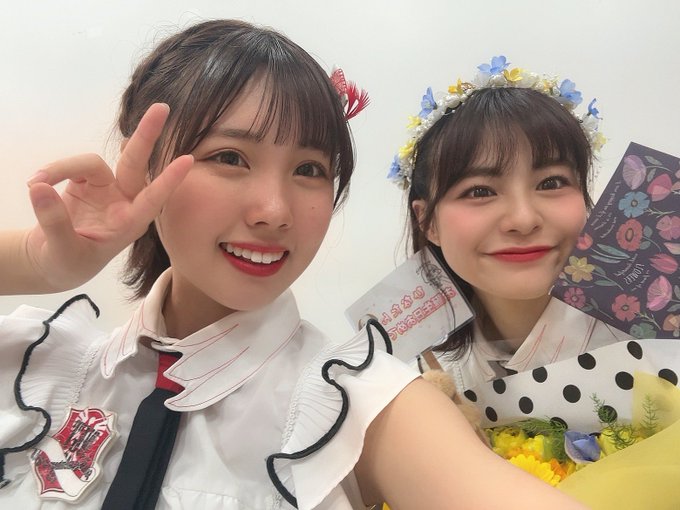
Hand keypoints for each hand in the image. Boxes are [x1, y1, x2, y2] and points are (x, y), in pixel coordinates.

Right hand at [21, 103, 191, 292]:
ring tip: (35, 182)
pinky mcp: (88, 182)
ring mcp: (107, 190)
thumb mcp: (61, 251)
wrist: (56, 262)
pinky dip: (54, 170)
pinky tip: (35, 184)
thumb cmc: (68, 263)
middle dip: (147, 136)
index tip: (188, 160)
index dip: (169, 181)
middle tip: (161, 107)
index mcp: (129, 224)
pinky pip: (73, 166)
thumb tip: (39, 187)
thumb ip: (53, 222)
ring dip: (63, 167)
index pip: (153, 200)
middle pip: (136, 164)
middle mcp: (124, 202)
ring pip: (92, 163)